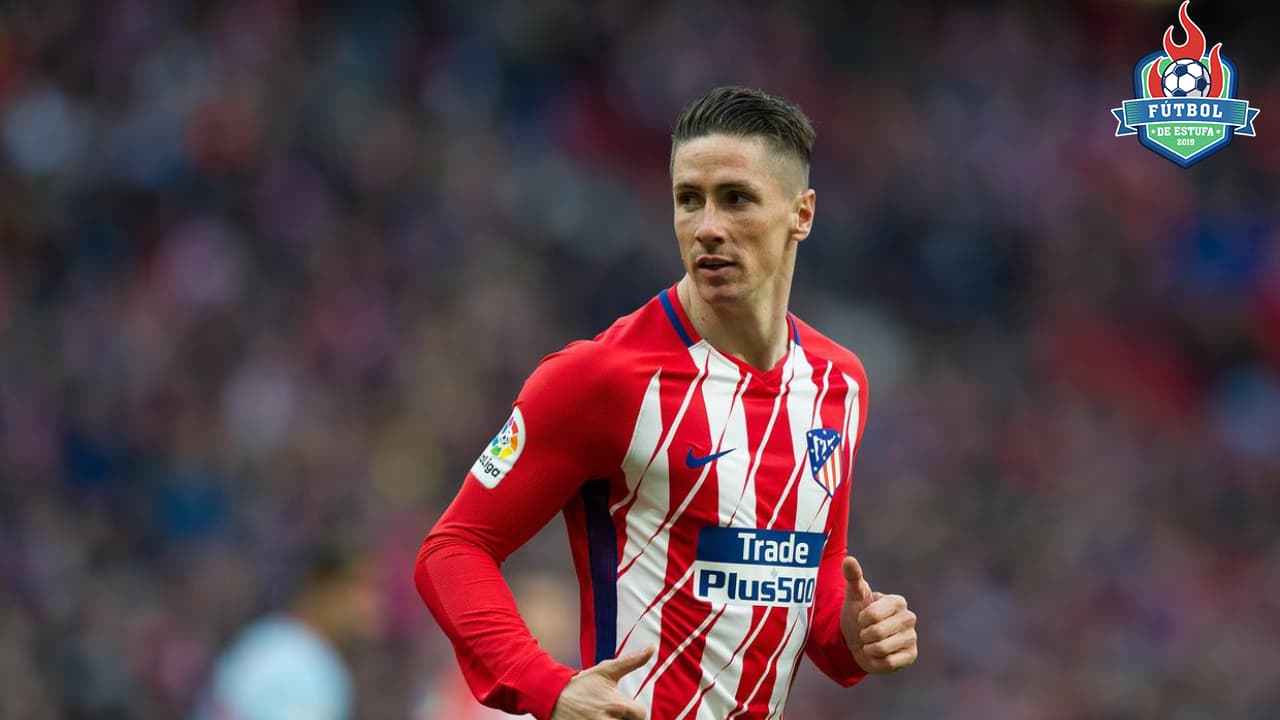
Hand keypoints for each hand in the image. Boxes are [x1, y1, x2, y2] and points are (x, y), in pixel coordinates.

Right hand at [550, 646, 653, 719]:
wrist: (552, 696)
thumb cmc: (581, 684)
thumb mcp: (606, 670)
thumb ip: (631, 661)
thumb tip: (651, 648)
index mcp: (616, 705)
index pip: (641, 714)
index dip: (635, 710)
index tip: (624, 707)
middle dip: (625, 719)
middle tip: (613, 713)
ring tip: (606, 716)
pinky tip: (598, 719)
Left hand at [840, 556, 917, 673]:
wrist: (858, 643)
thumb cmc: (857, 616)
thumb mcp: (853, 597)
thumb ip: (852, 578)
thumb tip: (848, 559)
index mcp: (897, 601)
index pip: (873, 614)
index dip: (862, 619)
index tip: (862, 618)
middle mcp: (909, 618)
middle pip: (877, 632)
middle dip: (864, 635)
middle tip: (866, 633)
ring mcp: (912, 637)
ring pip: (882, 648)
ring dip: (869, 649)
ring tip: (871, 643)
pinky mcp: (911, 655)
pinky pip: (889, 662)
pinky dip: (877, 661)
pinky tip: (879, 655)